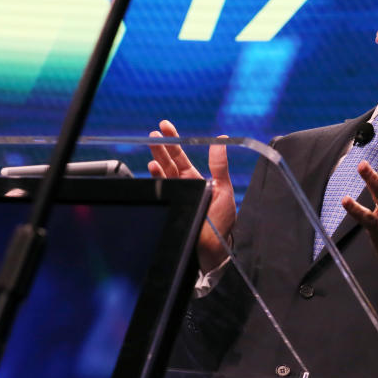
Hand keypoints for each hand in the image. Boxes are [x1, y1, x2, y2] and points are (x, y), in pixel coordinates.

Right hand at [148, 119, 235, 272]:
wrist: (214, 251)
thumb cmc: (222, 223)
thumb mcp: (225, 190)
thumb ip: (220, 166)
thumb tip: (221, 139)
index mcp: (197, 180)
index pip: (181, 157)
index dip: (174, 141)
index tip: (165, 126)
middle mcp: (184, 186)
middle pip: (169, 162)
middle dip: (162, 146)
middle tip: (154, 132)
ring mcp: (176, 196)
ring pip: (163, 173)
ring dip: (157, 158)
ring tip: (152, 144)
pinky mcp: (171, 206)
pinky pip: (161, 188)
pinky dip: (157, 176)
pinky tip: (153, 167)